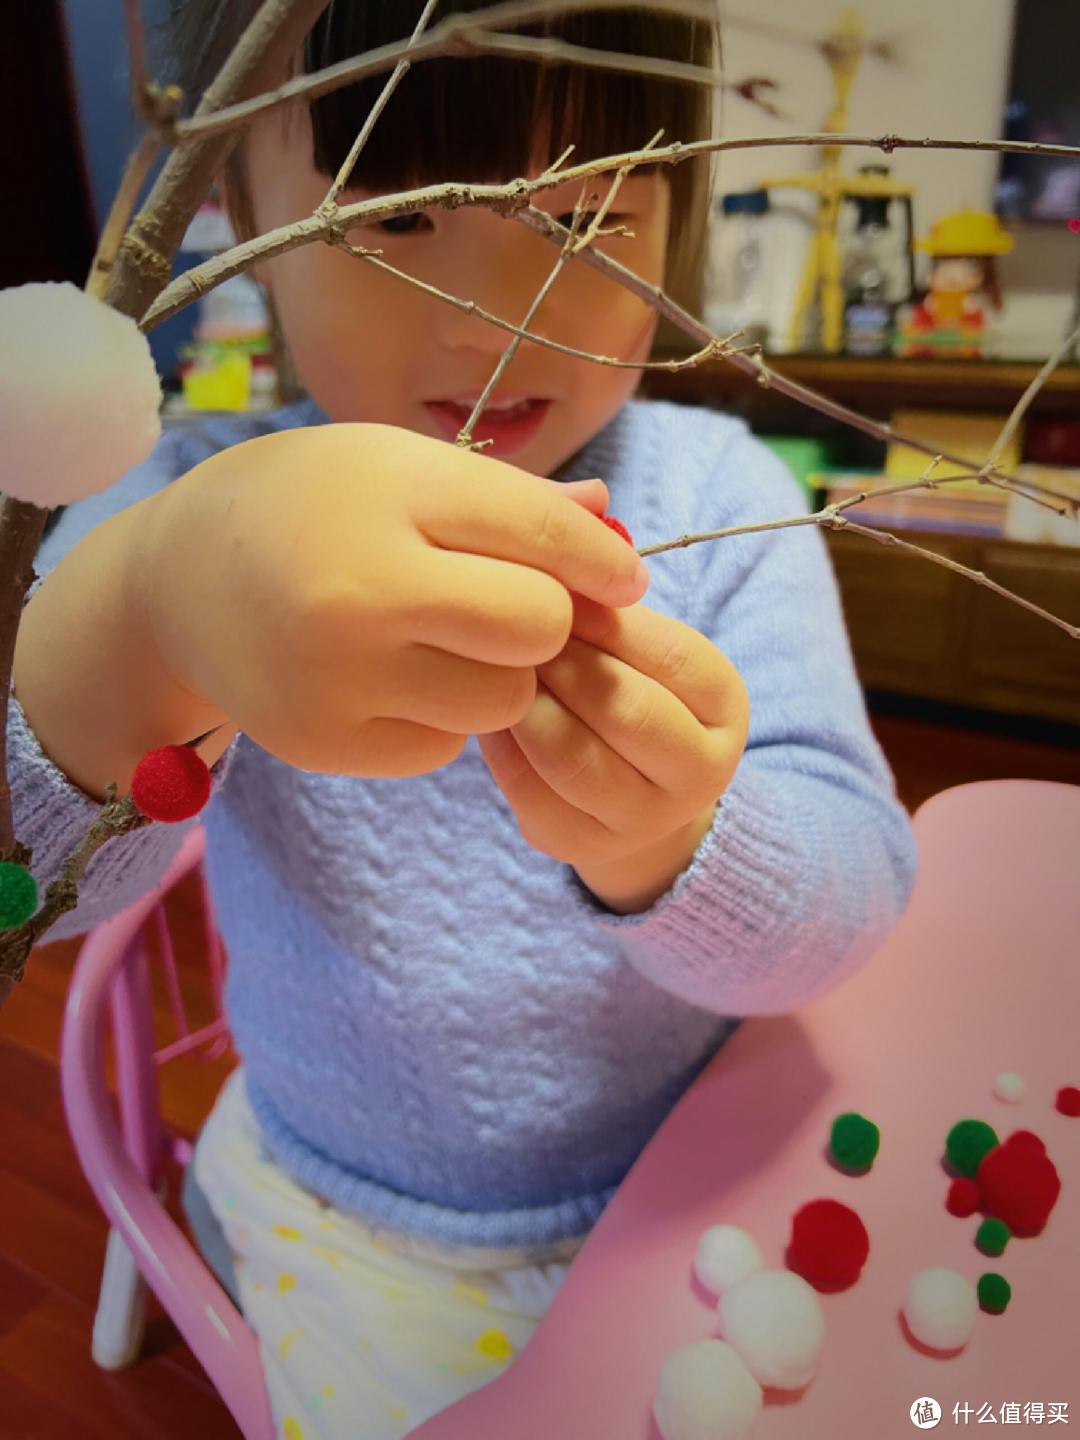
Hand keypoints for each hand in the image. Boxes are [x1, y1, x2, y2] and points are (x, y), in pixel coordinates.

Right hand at [132, 423, 645, 779]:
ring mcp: (337, 677)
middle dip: (544, 619)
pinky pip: (444, 747)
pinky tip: (395, 678)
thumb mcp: (394, 465)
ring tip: (445, 641)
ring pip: (501, 700)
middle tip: (509, 606)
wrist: (177, 581)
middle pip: (537, 627)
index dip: (599, 560)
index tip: (618, 576)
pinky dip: (441, 717)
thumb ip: (505, 499)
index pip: (541, 533)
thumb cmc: (303, 505)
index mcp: (386, 494)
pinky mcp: (325, 742)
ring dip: (497, 675)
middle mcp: (360, 589)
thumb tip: (610, 522)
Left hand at [477, 589, 748, 873]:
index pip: (671, 656)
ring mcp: (642, 820)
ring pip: (572, 756)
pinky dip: (499, 742)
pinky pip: (528, 788)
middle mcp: (700, 773)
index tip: (553, 588)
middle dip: (563, 662)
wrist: (632, 795)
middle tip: (514, 629)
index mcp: (725, 709)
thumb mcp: (642, 651)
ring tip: (494, 666)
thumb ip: (611, 612)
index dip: (606, 620)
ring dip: (525, 702)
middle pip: (626, 709)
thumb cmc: (629, 693)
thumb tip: (554, 561)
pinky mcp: (579, 844)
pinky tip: (484, 709)